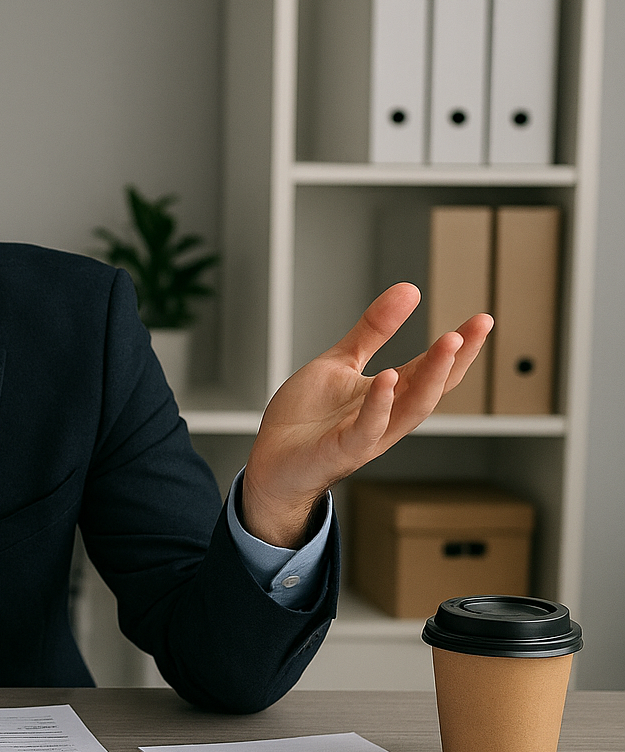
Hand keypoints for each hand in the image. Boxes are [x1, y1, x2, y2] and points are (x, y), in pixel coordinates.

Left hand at [240, 283, 492, 546]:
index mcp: (388, 396)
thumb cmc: (305, 419)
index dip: (459, 347)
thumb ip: (373, 331)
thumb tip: (410, 290)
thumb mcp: (339, 363)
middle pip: (431, 389)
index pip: (431, 369)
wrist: (269, 461)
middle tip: (476, 329)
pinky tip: (387, 379)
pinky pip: (367, 430)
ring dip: (431, 378)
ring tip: (448, 344)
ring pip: (410, 410)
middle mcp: (385, 417)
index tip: (483, 320)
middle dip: (454, 359)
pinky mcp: (341, 450)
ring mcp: (367, 437)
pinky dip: (379, 405)